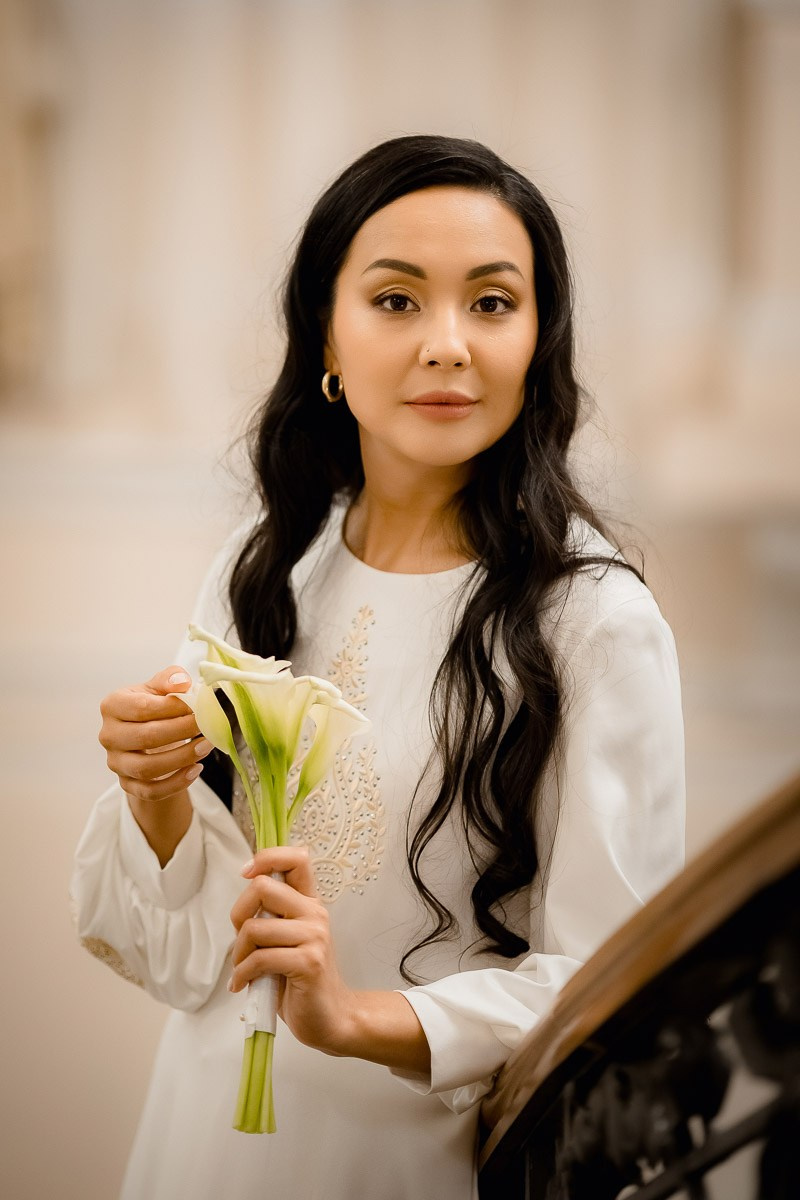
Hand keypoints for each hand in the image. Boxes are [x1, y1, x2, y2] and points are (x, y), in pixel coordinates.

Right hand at [98, 666, 213, 864]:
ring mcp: (116, 762)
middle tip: (207, 725)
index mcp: (113, 705)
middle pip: (146, 738)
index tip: (198, 706)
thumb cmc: (153, 707)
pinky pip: (151, 791)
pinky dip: (176, 783)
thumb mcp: (159, 687)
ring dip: (182, 757)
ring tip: (206, 745)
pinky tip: (196, 769)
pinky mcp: (127, 784)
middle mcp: (109, 735)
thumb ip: (171, 679)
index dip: (173, 708)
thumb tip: (182, 682)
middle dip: (182, 731)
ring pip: (147, 768)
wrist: (146, 736)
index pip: (142, 708)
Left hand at [229, 848, 431, 1073]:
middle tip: (241, 941)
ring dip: (238, 953)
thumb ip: (271, 919)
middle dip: (239, 914)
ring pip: (255, 927)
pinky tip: (242, 985)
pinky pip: (260, 959)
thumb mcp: (286, 941)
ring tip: (242, 970)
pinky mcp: (309, 962)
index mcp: (309, 904)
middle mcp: (314, 913)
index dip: (267, 857)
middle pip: (262, 887)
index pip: (296, 859)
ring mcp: (314, 936)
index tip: (247, 873)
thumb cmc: (301, 982)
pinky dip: (242, 974)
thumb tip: (242, 907)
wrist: (331, 1019)